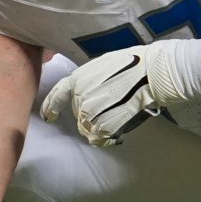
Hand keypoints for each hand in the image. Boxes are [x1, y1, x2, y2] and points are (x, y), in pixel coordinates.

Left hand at [39, 39, 200, 145]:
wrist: (150, 75)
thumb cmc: (131, 64)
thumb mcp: (102, 65)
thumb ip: (88, 79)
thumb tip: (84, 88)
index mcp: (76, 79)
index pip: (56, 96)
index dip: (50, 108)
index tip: (50, 117)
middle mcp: (79, 98)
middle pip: (78, 114)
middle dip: (89, 113)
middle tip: (110, 106)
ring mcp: (90, 114)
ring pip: (88, 128)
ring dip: (99, 126)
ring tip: (116, 116)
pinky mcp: (103, 126)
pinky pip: (99, 137)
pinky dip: (107, 137)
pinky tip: (118, 129)